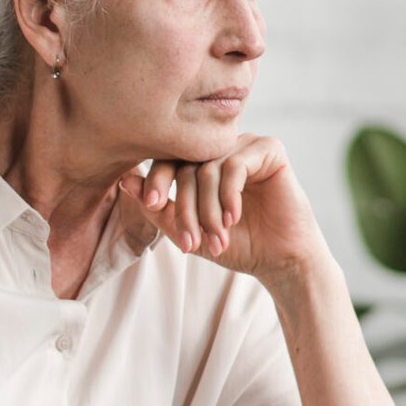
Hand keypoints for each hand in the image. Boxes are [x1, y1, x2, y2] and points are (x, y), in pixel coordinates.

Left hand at [119, 134, 327, 292]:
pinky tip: (233, 219)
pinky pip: (236, 164)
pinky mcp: (269, 148)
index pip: (168, 159)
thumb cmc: (236, 244)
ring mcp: (245, 144)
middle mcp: (221, 148)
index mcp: (201, 160)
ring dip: (209, 208)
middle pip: (186, 163)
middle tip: (189, 238)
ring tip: (217, 237)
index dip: (156, 180)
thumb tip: (125, 181)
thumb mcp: (188, 230)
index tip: (153, 205)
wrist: (280, 261)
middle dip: (185, 205)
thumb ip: (158, 208)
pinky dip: (229, 195)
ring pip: (208, 168)